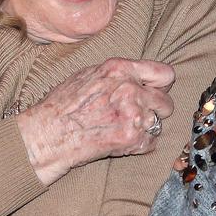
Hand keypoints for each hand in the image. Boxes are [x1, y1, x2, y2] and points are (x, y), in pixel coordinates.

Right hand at [17, 58, 175, 184]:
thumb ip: (116, 73)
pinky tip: (121, 141)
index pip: (164, 73)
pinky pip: (151, 142)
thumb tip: (135, 75)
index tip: (157, 91)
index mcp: (120, 70)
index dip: (162, 84)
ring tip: (124, 129)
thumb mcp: (87, 74)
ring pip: (158, 123)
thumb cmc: (61, 106)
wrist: (48, 135)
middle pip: (166, 101)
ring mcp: (134, 114)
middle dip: (155, 110)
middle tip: (138, 115)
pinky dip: (139, 145)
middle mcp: (131, 89)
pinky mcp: (132, 138)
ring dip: (146, 128)